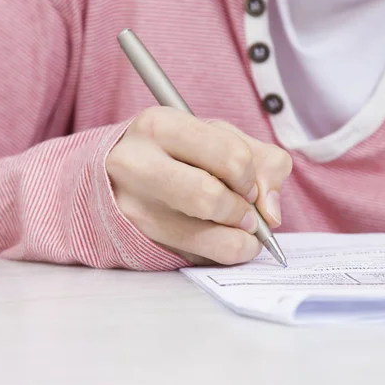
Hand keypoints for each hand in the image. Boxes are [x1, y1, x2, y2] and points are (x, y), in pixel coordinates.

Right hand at [106, 106, 292, 264]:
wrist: (113, 173)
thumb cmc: (175, 151)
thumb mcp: (216, 136)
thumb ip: (261, 161)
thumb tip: (271, 214)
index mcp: (161, 126)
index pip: (230, 156)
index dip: (251, 178)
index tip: (249, 186)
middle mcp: (137, 164)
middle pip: (211, 198)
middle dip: (243, 213)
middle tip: (247, 214)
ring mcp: (133, 206)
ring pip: (206, 238)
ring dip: (238, 240)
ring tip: (239, 230)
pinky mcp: (137, 238)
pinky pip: (198, 259)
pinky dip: (220, 253)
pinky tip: (217, 239)